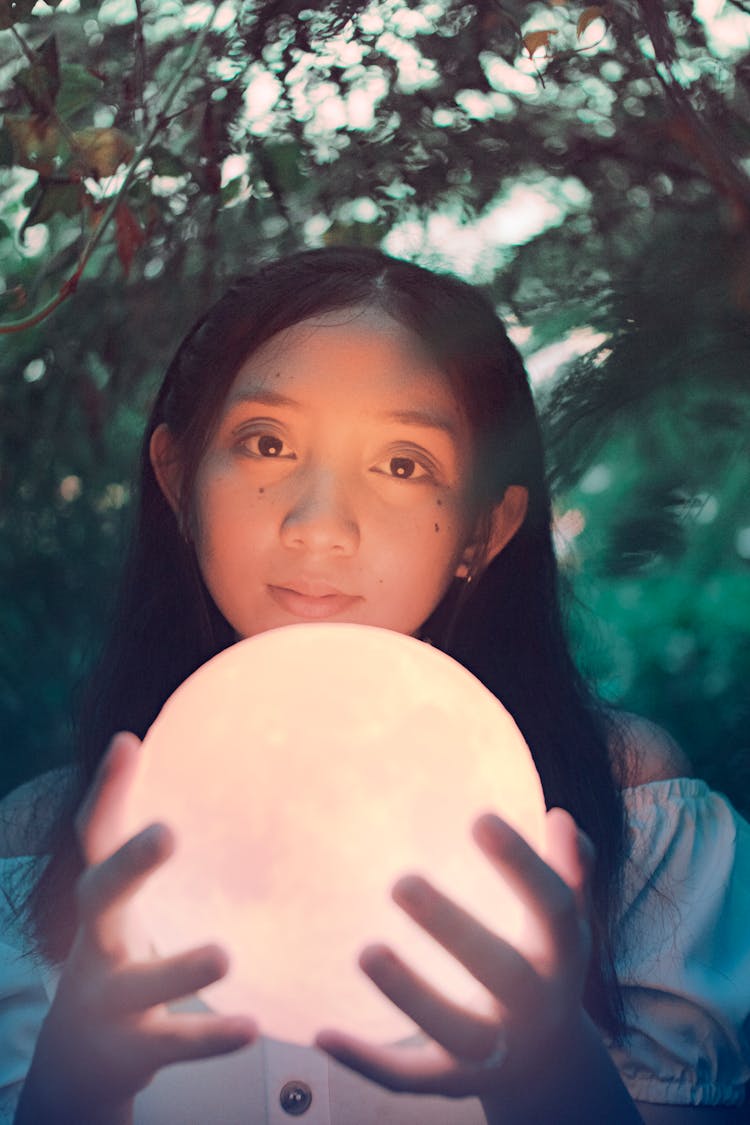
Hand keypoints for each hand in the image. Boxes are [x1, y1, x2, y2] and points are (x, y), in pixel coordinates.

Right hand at [15, 732, 256, 1124]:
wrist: (80, 1057)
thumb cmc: (120, 953)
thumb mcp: (125, 900)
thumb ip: (149, 844)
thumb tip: (205, 759)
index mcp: (100, 896)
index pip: (95, 834)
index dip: (106, 790)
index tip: (126, 743)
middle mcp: (96, 941)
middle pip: (100, 897)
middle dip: (130, 864)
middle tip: (167, 833)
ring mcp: (111, 998)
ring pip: (140, 983)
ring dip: (179, 969)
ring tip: (224, 954)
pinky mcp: (134, 1048)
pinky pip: (173, 1042)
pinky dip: (210, 1038)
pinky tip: (249, 1027)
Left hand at [315, 808, 637, 1121]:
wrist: (548, 1066)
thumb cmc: (547, 963)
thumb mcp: (569, 921)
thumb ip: (572, 868)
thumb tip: (560, 819)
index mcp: (563, 956)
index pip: (552, 908)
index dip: (522, 866)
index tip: (480, 819)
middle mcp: (534, 1006)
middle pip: (500, 972)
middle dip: (452, 929)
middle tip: (401, 882)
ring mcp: (495, 1050)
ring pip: (453, 1031)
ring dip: (409, 995)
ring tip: (366, 952)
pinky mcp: (452, 1081)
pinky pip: (407, 1077)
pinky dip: (365, 1061)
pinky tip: (322, 1033)